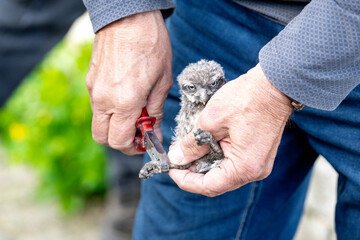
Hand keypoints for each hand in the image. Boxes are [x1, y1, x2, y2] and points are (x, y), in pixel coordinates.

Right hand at [86, 10, 172, 154]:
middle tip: (138, 133)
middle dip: (120, 141)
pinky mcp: (91, 80)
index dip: (133, 147)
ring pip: (98, 121)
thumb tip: (154, 134)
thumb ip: (155, 112)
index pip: (119, 141)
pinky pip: (97, 105)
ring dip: (115, 125)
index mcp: (123, 102)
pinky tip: (126, 97)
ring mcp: (94, 89)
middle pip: (102, 137)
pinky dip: (110, 110)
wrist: (128, 15)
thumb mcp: (162, 81)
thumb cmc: (150, 44)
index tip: (146, 142)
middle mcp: (103, 99)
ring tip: (135, 112)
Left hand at [168, 64, 291, 196]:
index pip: (209, 186)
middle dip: (194, 172)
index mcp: (244, 167)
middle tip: (177, 159)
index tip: (171, 169)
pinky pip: (233, 163)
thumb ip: (192, 144)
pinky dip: (216, 157)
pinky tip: (205, 146)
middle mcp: (254, 171)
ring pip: (224, 173)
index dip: (186, 180)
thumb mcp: (211, 121)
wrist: (273, 84)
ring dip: (205, 164)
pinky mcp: (257, 154)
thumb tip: (176, 157)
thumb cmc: (246, 99)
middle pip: (217, 182)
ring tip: (188, 151)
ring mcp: (258, 163)